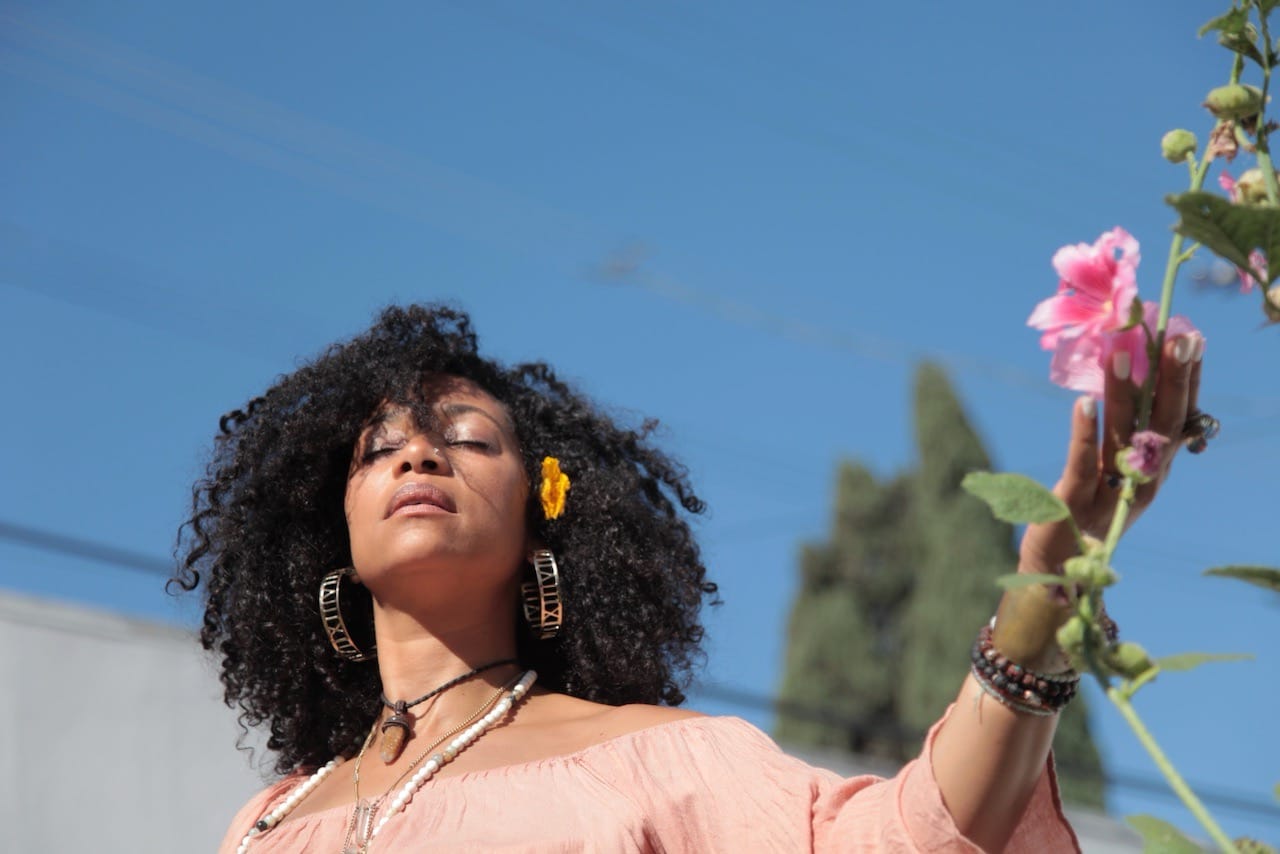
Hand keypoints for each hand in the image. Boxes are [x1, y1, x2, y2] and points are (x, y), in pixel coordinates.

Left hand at [1020, 331, 1204, 573]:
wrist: (1054, 572)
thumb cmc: (1082, 519)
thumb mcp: (1109, 475)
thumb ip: (1120, 438)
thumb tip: (1128, 384)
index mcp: (1152, 471)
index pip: (1176, 418)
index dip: (1185, 380)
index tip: (1191, 340)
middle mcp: (1140, 479)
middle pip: (1161, 423)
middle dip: (1171, 380)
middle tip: (1179, 338)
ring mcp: (1110, 490)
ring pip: (1122, 436)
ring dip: (1123, 393)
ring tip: (1123, 353)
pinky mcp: (1075, 499)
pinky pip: (1082, 459)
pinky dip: (1084, 429)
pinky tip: (1083, 401)